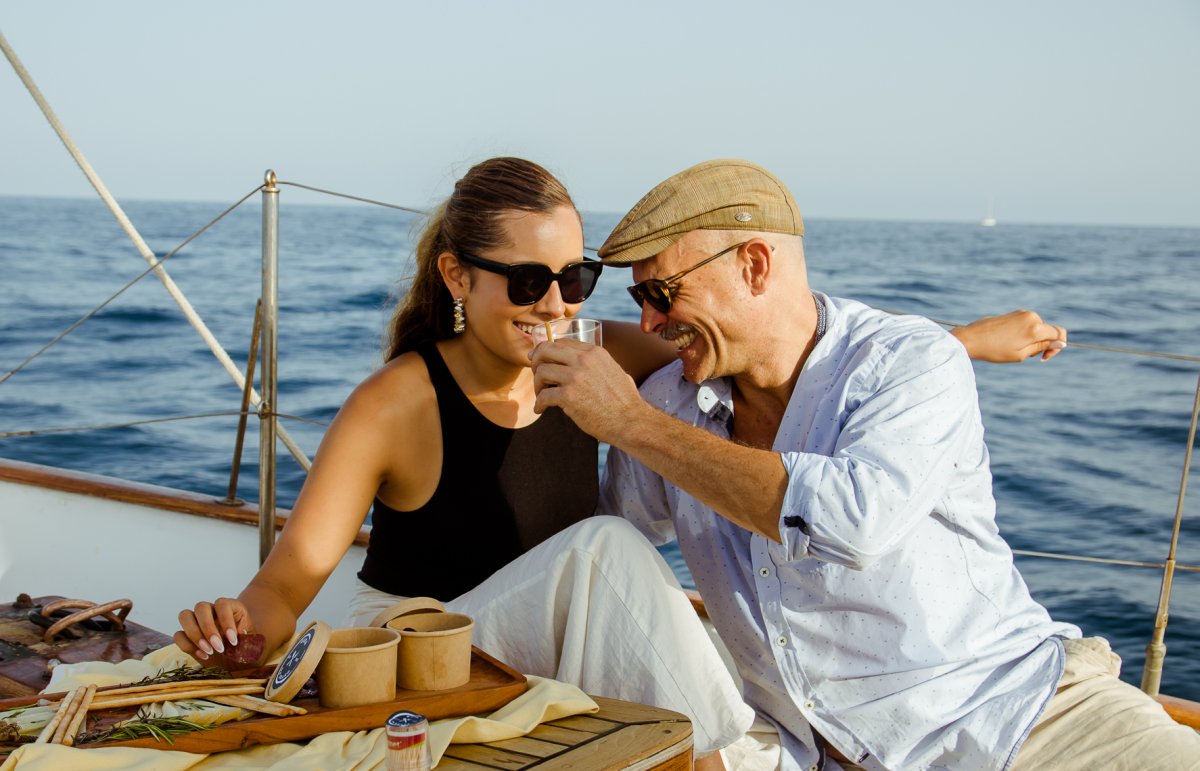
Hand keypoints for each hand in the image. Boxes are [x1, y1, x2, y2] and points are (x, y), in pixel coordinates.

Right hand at [175, 598, 255, 664]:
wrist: (239, 661)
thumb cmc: (247, 649)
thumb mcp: (253, 645)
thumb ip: (249, 640)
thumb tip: (241, 634)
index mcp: (231, 608)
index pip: (222, 604)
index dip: (226, 620)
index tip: (233, 640)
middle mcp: (212, 611)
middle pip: (201, 607)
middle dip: (208, 628)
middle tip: (218, 647)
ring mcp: (197, 622)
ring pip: (185, 616)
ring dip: (194, 635)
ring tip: (209, 652)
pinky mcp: (187, 637)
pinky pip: (178, 635)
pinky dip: (187, 646)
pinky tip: (203, 655)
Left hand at [530, 339, 645, 443]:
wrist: (630, 421)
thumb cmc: (625, 401)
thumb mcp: (615, 370)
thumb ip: (598, 364)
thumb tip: (588, 364)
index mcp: (594, 352)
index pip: (561, 342)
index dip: (546, 350)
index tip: (540, 359)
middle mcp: (583, 360)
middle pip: (546, 350)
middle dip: (536, 361)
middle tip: (536, 374)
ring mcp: (575, 378)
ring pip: (541, 372)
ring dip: (537, 385)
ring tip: (541, 395)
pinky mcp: (568, 396)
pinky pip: (543, 396)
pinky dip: (538, 404)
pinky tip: (541, 410)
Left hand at [953, 310, 1066, 362]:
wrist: (971, 339)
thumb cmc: (995, 350)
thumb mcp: (1021, 354)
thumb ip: (1042, 347)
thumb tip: (1060, 342)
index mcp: (1035, 328)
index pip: (1059, 333)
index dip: (1057, 347)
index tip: (1044, 357)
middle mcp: (1031, 317)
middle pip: (1047, 331)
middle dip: (1041, 344)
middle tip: (1023, 354)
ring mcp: (1021, 313)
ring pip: (1036, 328)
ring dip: (1031, 339)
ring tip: (1012, 348)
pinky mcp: (1013, 313)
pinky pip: (1026, 324)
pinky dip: (1023, 334)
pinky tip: (1007, 341)